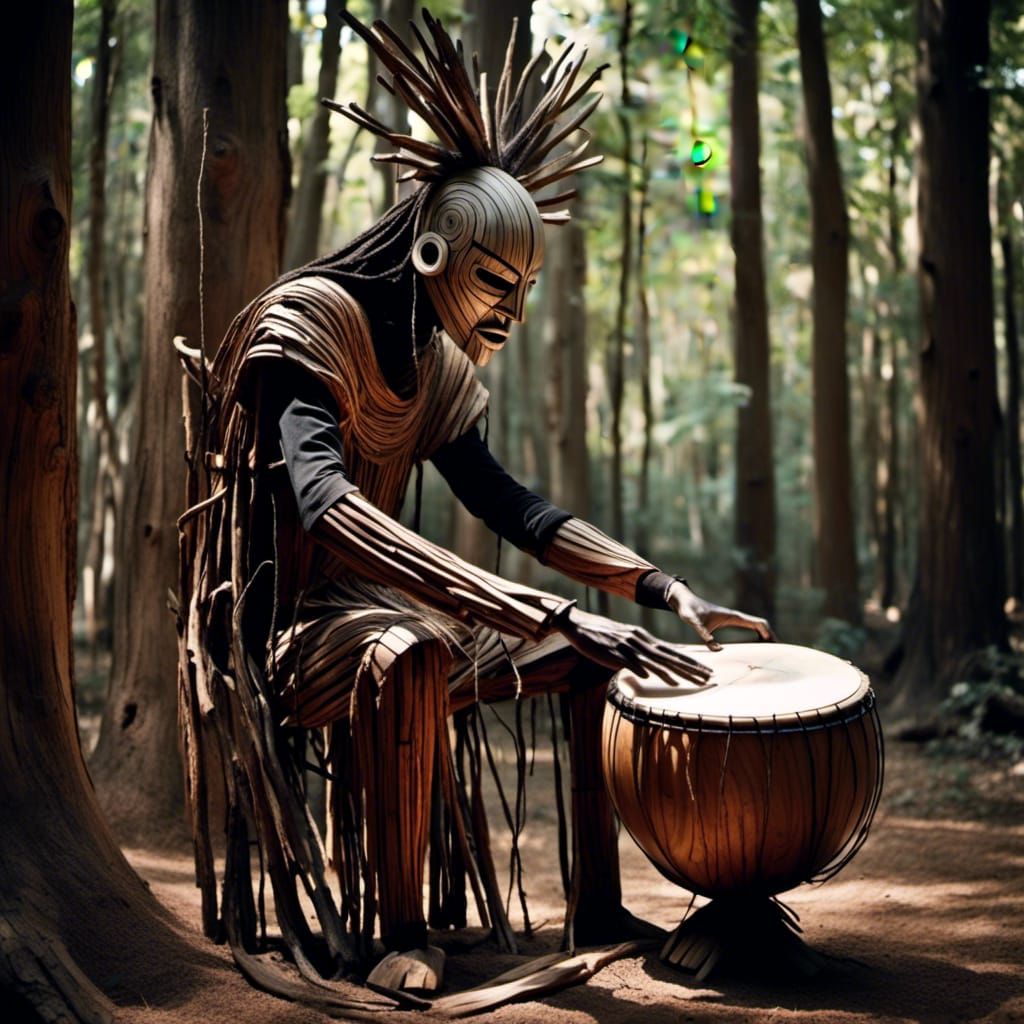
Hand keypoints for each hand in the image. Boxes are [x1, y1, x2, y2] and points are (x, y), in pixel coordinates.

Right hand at [553, 607, 711, 686]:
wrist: (578, 624)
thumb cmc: (600, 635)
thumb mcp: (623, 641)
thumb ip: (636, 654)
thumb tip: (648, 670)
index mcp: (643, 637)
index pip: (672, 650)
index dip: (690, 660)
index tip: (706, 669)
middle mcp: (640, 640)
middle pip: (671, 656)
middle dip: (692, 667)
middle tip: (710, 677)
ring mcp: (629, 647)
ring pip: (659, 661)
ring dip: (679, 672)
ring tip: (694, 681)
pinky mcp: (617, 653)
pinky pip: (639, 665)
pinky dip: (653, 672)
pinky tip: (665, 680)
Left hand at [667, 581, 776, 650]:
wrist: (684, 601)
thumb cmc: (690, 610)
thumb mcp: (695, 623)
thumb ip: (705, 635)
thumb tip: (717, 650)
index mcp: (733, 616)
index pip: (757, 623)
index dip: (769, 633)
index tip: (777, 644)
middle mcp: (736, 616)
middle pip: (760, 625)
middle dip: (771, 637)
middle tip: (780, 652)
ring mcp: (733, 619)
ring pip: (755, 627)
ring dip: (765, 637)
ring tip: (772, 652)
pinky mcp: (728, 622)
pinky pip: (747, 629)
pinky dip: (755, 636)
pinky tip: (755, 647)